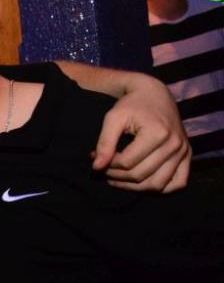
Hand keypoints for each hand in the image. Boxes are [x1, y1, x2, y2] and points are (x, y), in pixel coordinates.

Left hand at [92, 77, 190, 192]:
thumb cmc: (132, 105)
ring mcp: (183, 151)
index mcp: (158, 133)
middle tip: (104, 168)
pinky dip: (159, 188)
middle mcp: (175, 144)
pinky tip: (141, 182)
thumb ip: (104, 142)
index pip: (127, 163)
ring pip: (157, 184)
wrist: (155, 95)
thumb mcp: (113, 117)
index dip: (108, 164)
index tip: (95, 157)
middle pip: (141, 175)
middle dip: (116, 176)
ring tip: (117, 178)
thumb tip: (97, 167)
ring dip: (134, 187)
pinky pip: (177, 183)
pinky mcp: (187, 156)